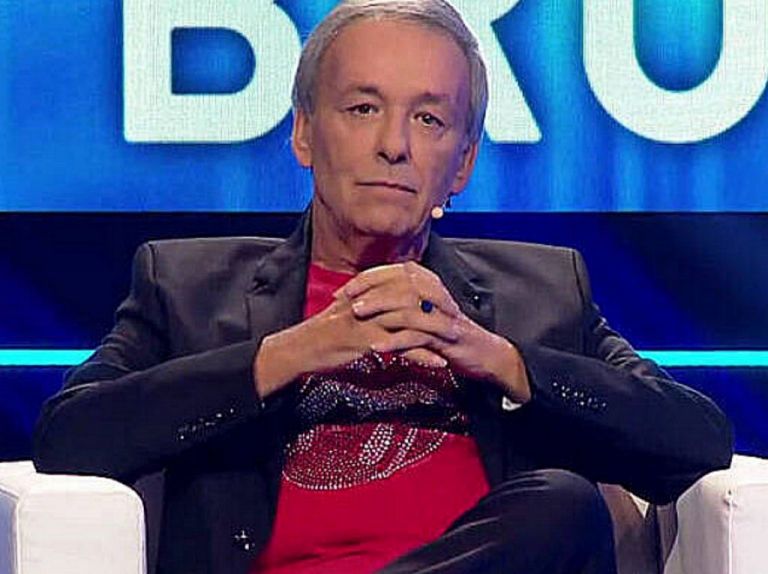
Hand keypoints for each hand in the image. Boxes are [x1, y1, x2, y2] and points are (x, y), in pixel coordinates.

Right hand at [253, 282, 446, 399]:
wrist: (298, 350)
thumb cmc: (321, 336)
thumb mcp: (346, 315)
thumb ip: (367, 308)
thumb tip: (387, 308)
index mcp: (365, 292)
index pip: (403, 283)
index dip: (427, 290)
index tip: (445, 300)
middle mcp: (368, 301)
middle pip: (412, 296)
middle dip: (437, 307)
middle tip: (456, 318)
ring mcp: (367, 320)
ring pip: (409, 319)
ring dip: (435, 331)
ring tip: (454, 341)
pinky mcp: (364, 341)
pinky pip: (399, 346)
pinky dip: (421, 354)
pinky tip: (437, 362)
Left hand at [340, 261, 530, 402]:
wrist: (487, 355)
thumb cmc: (451, 334)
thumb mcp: (427, 313)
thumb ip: (405, 302)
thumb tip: (373, 296)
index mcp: (432, 286)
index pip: (397, 272)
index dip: (370, 278)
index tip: (346, 290)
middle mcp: (437, 295)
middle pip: (400, 283)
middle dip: (370, 290)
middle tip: (346, 300)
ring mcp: (442, 316)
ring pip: (407, 306)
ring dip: (379, 310)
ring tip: (356, 316)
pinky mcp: (446, 338)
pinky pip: (417, 337)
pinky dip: (395, 341)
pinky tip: (377, 348)